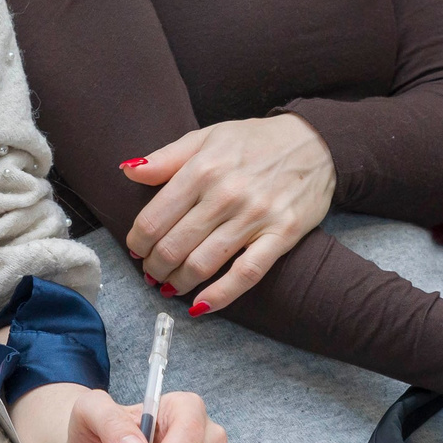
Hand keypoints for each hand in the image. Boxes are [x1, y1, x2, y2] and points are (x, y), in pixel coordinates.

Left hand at [121, 115, 334, 312]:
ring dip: (178, 282)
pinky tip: (202, 305)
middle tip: (151, 272)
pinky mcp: (282, 235)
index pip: (153, 219)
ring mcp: (255, 216)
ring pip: (203, 263)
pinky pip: (247, 274)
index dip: (137, 242)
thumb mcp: (206, 137)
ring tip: (169, 286)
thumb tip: (128, 171)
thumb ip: (165, 158)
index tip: (136, 250)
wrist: (315, 143)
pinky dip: (221, 295)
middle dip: (154, 267)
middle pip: (173, 246)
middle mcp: (225, 194)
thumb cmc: (253, 141)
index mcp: (202, 169)